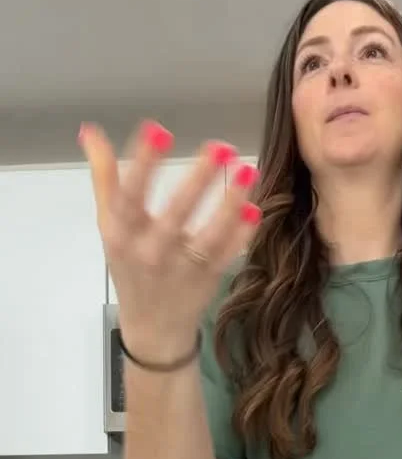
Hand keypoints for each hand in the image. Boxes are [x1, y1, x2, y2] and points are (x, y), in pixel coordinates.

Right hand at [79, 120, 260, 364]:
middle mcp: (150, 252)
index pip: (129, 195)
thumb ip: (104, 178)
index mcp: (122, 234)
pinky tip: (255, 209)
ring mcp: (182, 269)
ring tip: (249, 171)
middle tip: (221, 147)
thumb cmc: (130, 266)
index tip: (159, 130)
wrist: (152, 328)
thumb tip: (89, 131)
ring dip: (230, 204)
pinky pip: (228, 255)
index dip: (143, 163)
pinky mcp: (208, 280)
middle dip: (197, 180)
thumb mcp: (110, 226)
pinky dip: (242, 234)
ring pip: (209, 236)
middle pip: (175, 215)